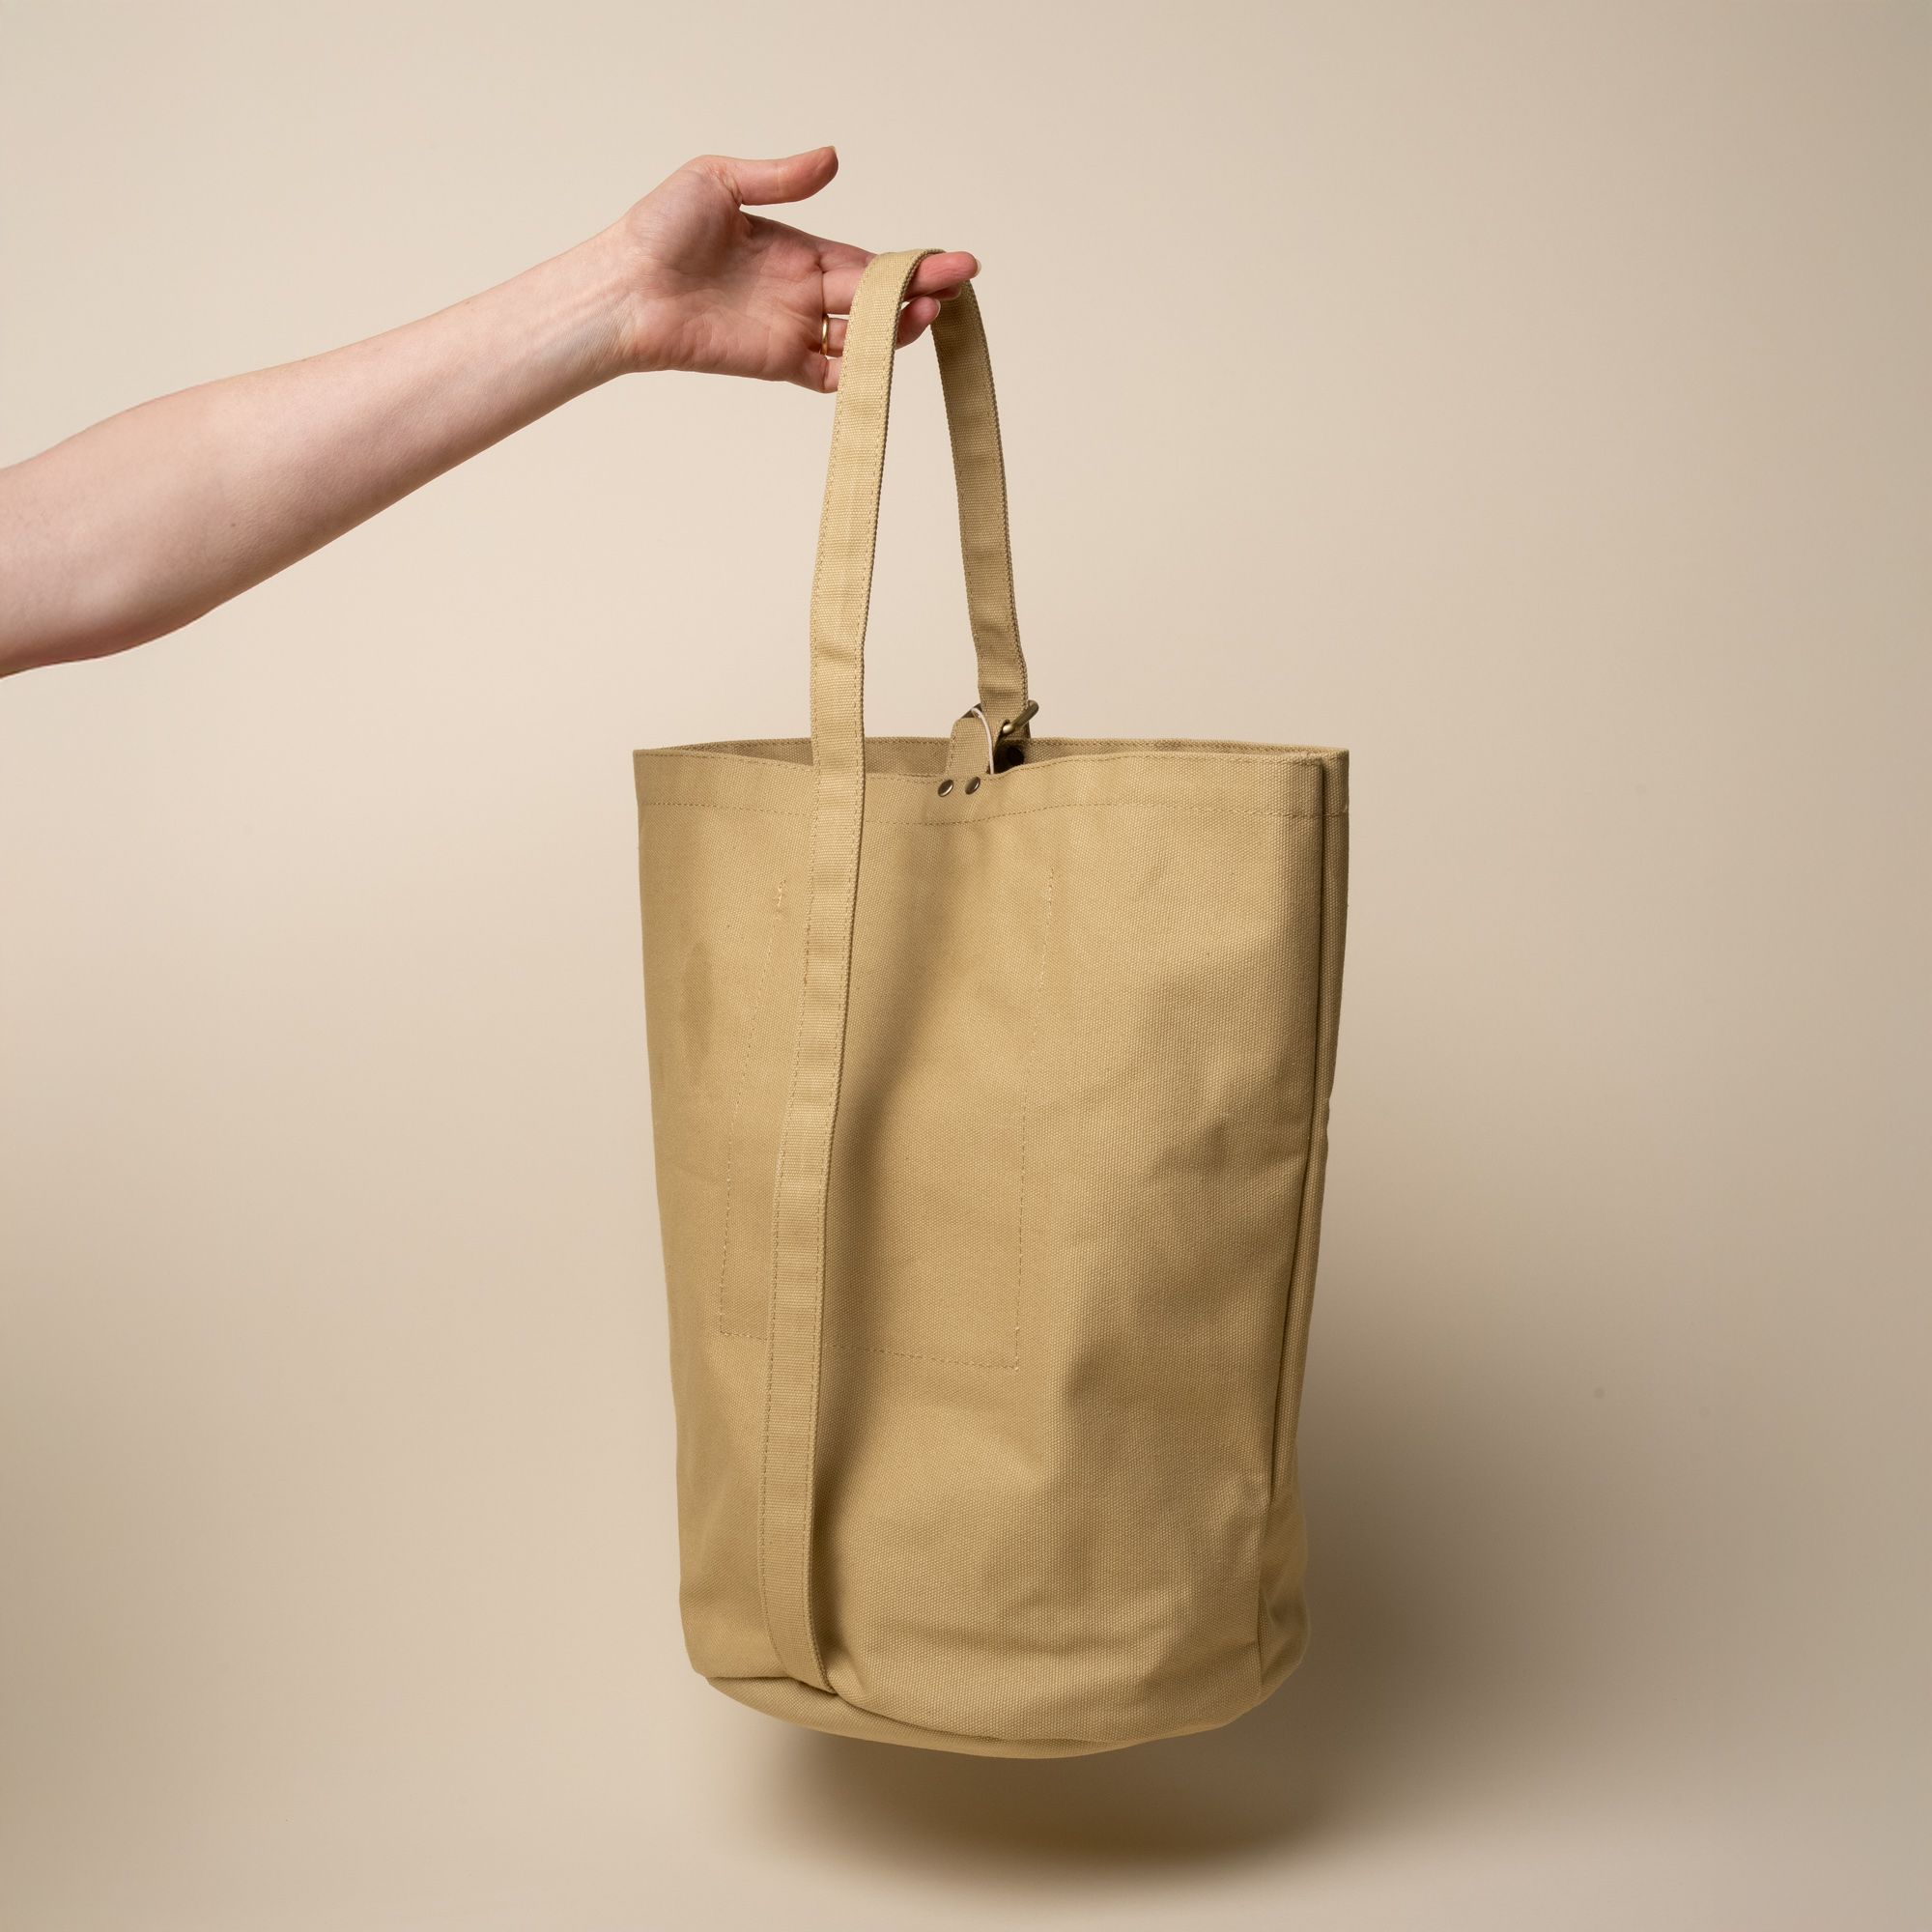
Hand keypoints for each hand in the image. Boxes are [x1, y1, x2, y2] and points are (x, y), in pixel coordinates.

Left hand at [603, 148, 977, 390]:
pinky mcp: (778, 363)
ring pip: (862, 338)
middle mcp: (801, 292)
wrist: (625, 287)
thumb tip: (833, 158)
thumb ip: (780, 177)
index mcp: (795, 249)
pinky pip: (831, 376)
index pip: (865, 259)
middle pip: (875, 297)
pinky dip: (861, 372)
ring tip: (928, 312)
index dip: (907, 262)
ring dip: (898, 328)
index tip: (948, 260)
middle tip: (958, 284)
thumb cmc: (659, 230)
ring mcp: (792, 330)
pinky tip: (887, 353)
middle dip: (919, 291)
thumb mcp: (719, 181)